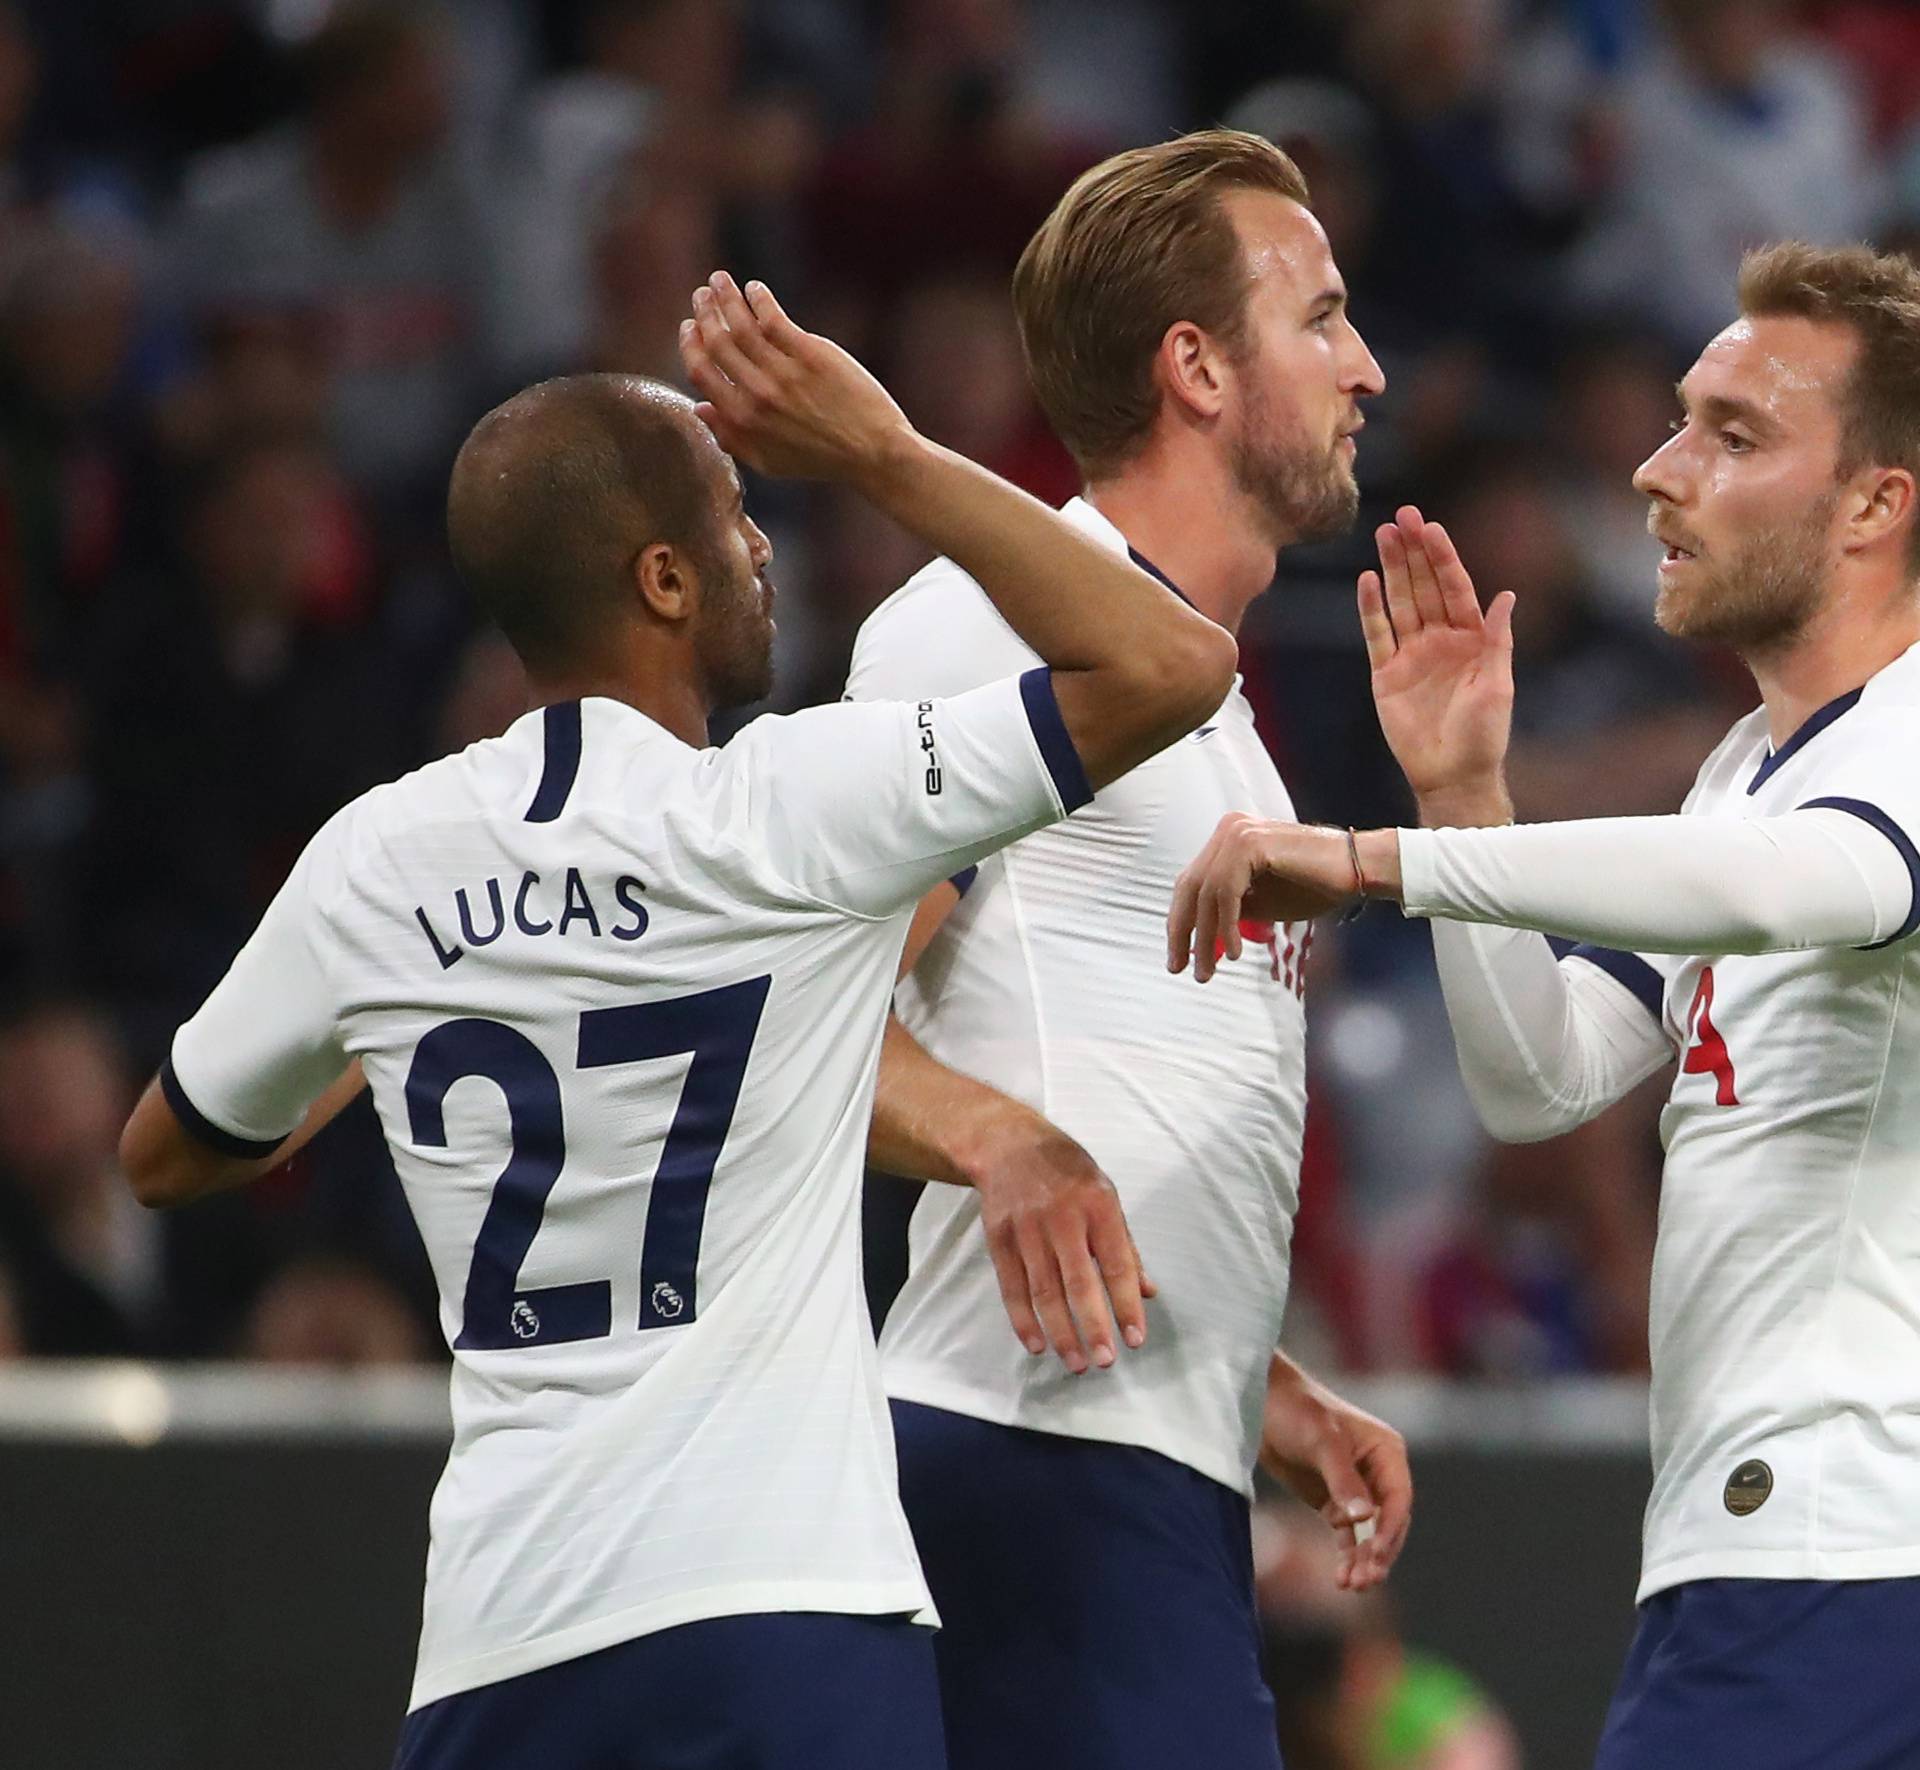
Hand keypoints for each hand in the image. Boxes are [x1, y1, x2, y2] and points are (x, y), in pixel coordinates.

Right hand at [678, 272, 914, 484]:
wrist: (871, 452)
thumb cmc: (819, 460)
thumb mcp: (768, 462)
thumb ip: (731, 438)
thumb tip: (699, 408)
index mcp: (742, 420)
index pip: (702, 372)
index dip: (691, 345)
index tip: (690, 326)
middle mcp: (758, 394)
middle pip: (718, 343)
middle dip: (704, 313)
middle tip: (702, 295)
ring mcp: (784, 373)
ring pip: (741, 325)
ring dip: (726, 297)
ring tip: (719, 280)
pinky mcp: (811, 355)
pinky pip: (774, 319)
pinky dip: (759, 299)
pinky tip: (755, 289)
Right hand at [965, 1113, 1157, 1375]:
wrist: (1009, 1145)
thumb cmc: (1069, 1174)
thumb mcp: (1106, 1196)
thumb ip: (1126, 1246)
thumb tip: (1147, 1293)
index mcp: (1098, 1205)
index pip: (1117, 1264)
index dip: (1126, 1305)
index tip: (1135, 1340)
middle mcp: (1062, 1217)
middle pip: (1078, 1282)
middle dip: (1093, 1326)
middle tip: (1105, 1361)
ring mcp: (1026, 1228)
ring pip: (1044, 1291)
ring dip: (1061, 1332)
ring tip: (1077, 1363)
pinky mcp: (998, 1238)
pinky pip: (1012, 1288)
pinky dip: (1023, 1320)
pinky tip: (1038, 1345)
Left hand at [1166, 815, 1356, 982]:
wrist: (1360, 869)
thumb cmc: (1316, 885)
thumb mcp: (1262, 903)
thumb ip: (1231, 912)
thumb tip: (1202, 938)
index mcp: (1229, 837)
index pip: (1191, 883)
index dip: (1181, 921)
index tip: (1179, 957)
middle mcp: (1229, 829)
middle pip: (1190, 887)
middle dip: (1183, 932)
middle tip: (1180, 968)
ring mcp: (1238, 833)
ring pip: (1206, 893)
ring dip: (1205, 937)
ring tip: (1208, 970)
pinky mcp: (1251, 843)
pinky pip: (1225, 892)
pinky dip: (1225, 926)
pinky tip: (1234, 953)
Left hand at [1260, 1356, 1411, 1591]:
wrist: (1259, 1403)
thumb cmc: (1296, 1411)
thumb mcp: (1321, 1441)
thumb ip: (1342, 1479)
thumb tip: (1364, 1518)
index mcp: (1386, 1452)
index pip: (1398, 1498)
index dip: (1390, 1529)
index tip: (1376, 1554)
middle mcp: (1377, 1472)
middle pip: (1388, 1522)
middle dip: (1378, 1553)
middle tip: (1365, 1581)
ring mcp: (1356, 1489)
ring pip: (1369, 1534)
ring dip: (1364, 1560)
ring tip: (1353, 1586)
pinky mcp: (1333, 1501)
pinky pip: (1347, 1536)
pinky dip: (1347, 1556)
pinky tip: (1341, 1579)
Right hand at [1362, 506, 1514, 816]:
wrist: (1453, 774)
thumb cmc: (1484, 735)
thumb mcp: (1498, 685)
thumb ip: (1497, 640)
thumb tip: (1506, 595)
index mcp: (1472, 638)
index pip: (1455, 587)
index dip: (1443, 557)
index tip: (1431, 527)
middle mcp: (1440, 639)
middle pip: (1424, 586)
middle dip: (1414, 551)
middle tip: (1402, 516)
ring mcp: (1412, 654)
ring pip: (1400, 602)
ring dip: (1392, 569)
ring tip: (1383, 535)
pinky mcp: (1386, 674)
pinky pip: (1377, 635)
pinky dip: (1371, 609)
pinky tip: (1367, 581)